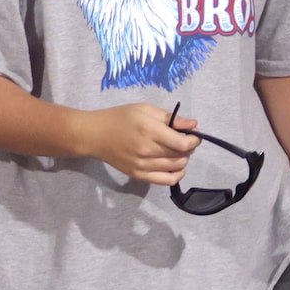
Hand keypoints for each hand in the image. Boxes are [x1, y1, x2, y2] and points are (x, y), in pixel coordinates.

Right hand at [78, 102, 198, 184]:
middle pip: (181, 155)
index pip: (182, 143)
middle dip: (189, 148)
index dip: (194, 140)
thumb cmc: (120, 118)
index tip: (194, 135)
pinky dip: (177, 174)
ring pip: (176, 167)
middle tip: (184, 139)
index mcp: (148, 130)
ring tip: (177, 150)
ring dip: (183, 159)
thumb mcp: (144, 109)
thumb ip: (170, 118)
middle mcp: (147, 150)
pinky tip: (176, 166)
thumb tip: (194, 125)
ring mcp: (142, 166)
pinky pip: (166, 180)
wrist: (95, 135)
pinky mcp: (139, 176)